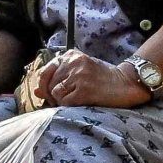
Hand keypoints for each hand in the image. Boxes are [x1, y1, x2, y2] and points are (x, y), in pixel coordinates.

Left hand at [31, 52, 154, 110]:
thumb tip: (36, 92)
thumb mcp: (80, 73)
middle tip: (62, 101)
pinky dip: (69, 106)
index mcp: (71, 55)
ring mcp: (78, 76)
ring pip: (55, 93)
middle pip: (48, 83)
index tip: (53, 93)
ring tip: (74, 101)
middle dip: (51, 95)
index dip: (45, 85)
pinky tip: (80, 104)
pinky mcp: (83, 90)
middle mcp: (73, 63)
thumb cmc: (103, 79)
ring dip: (61, 101)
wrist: (127, 84)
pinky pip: (65, 102)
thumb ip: (59, 79)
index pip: (46, 71)